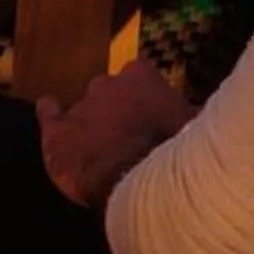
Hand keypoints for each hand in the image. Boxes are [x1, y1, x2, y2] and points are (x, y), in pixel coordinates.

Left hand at [38, 62, 198, 208]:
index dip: (144, 96)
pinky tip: (50, 109)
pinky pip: (49, 113)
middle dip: (116, 108)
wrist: (136, 177)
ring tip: (100, 144)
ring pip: (84, 107)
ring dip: (92, 121)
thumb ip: (191, 113)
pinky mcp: (57, 131)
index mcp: (141, 77)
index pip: (139, 75)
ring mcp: (80, 106)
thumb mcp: (194, 126)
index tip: (150, 112)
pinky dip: (50, 111)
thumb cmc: (172, 149)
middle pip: (109, 90)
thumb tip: (204, 112)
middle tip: (128, 133)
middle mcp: (108, 84)